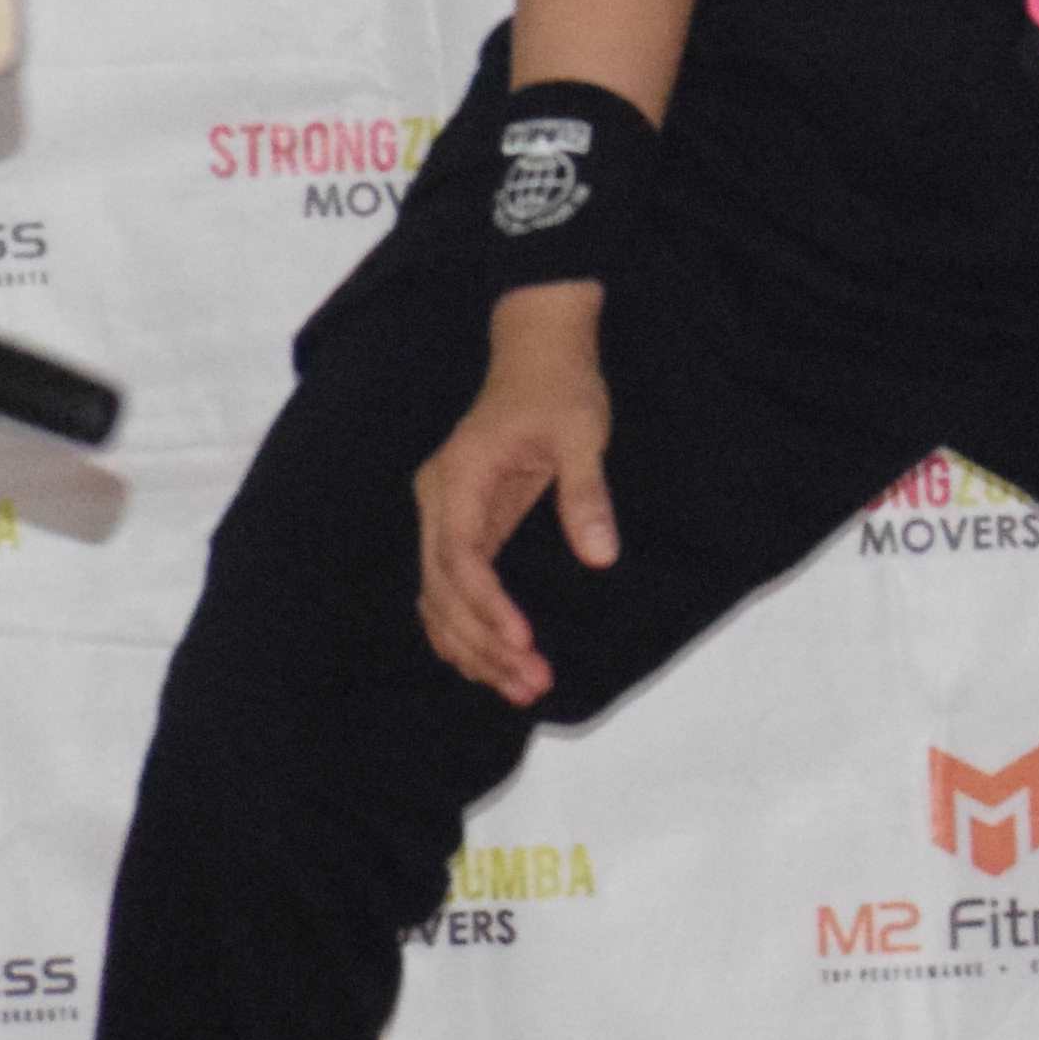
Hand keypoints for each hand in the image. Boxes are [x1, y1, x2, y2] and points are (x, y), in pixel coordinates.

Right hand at [416, 284, 615, 705]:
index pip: (461, 558)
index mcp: (457, 479)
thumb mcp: (582, 435)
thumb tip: (600, 556)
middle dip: (483, 643)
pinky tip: (493, 664)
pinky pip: (452, 588)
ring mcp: (443, 515)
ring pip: (439, 598)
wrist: (539, 351)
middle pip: (442, 591)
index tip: (522, 643)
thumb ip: (586, 495)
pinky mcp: (461, 524)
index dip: (487, 607)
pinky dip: (466, 629)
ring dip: (473, 646)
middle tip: (532, 684)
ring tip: (522, 688)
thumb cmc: (560, 389)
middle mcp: (438, 502)